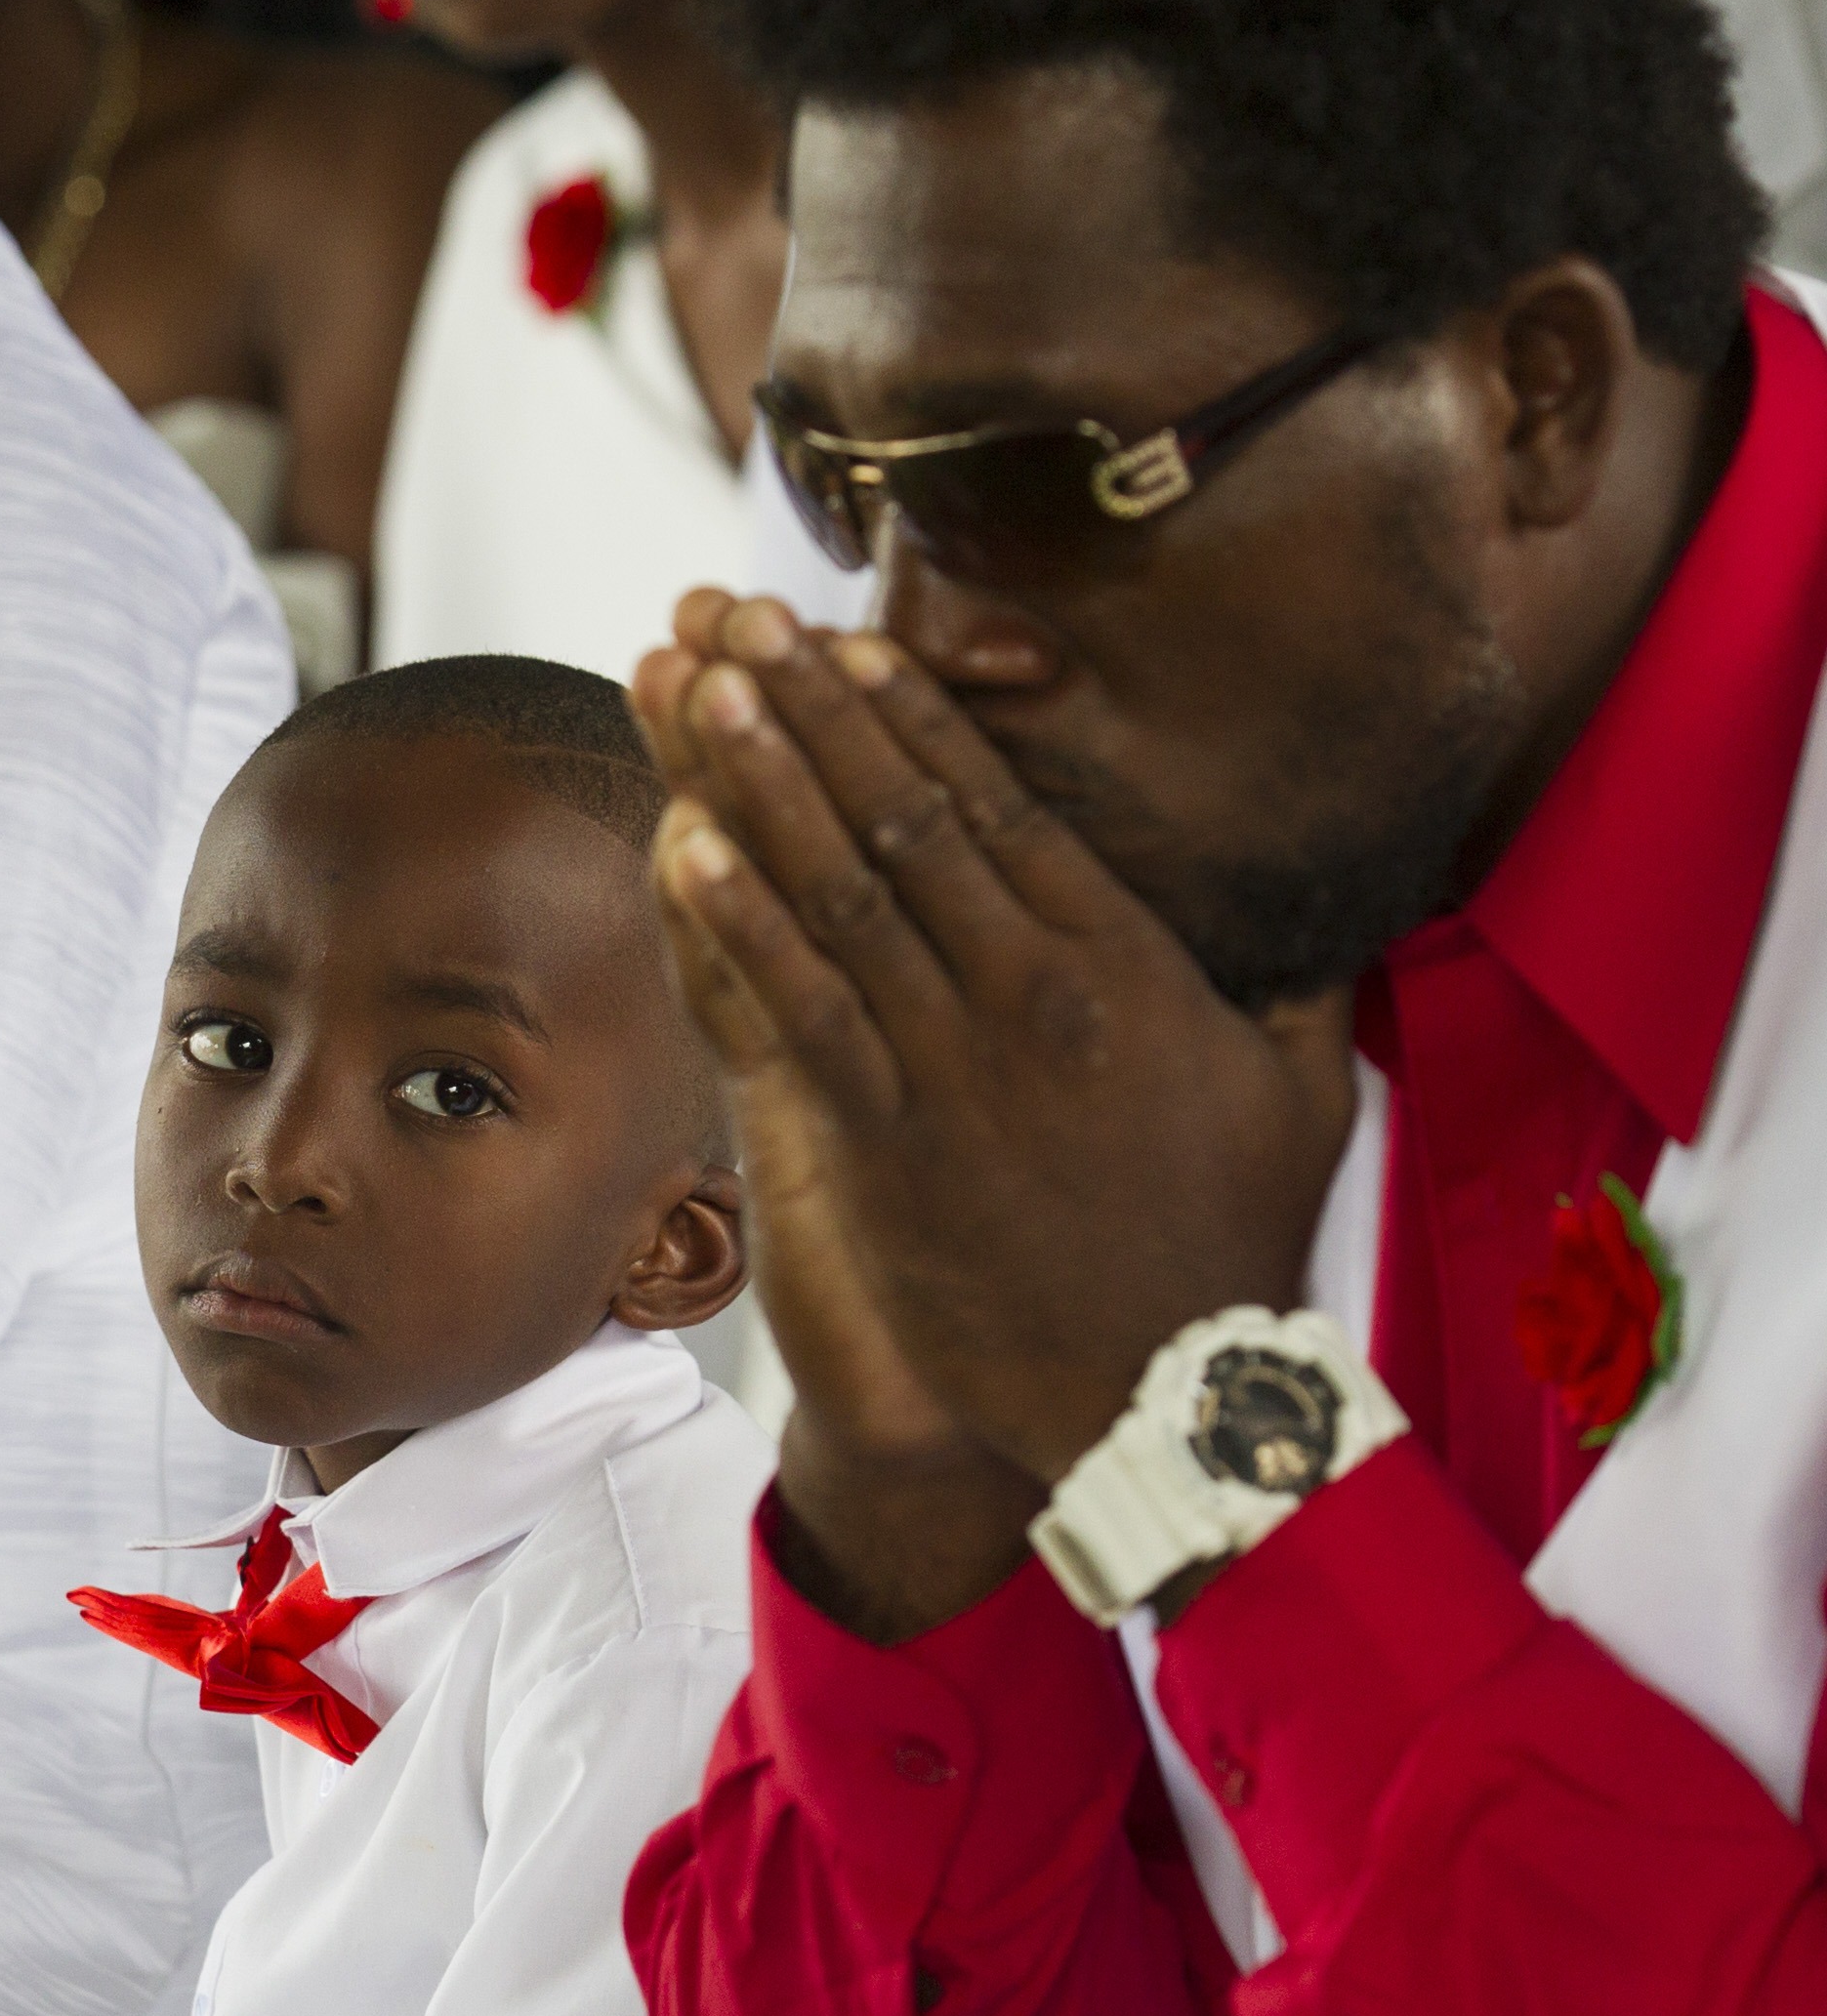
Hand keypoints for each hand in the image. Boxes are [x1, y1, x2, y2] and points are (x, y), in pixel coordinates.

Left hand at [636, 597, 1357, 1499]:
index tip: (858, 641)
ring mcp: (949, 1068)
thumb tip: (1328, 903)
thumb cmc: (1233, 1244)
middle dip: (819, 711)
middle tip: (751, 620)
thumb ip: (1297, 979)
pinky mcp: (886, 1146)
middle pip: (904, 820)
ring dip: (764, 784)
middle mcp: (1028, 993)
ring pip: (839, 894)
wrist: (1165, 1395)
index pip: (1001, 806)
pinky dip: (742, 926)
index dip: (917, 716)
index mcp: (1123, 964)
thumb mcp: (1301, 1090)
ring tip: (705, 691)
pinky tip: (688, 850)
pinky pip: (800, 1012)